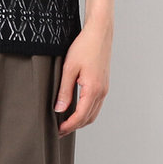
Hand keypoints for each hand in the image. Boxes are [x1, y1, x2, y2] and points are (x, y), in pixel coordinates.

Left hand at [54, 20, 112, 136]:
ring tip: (66, 121)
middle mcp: (101, 92)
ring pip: (93, 113)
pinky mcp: (104, 84)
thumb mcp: (69, 68)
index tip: (58, 131)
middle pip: (88, 118)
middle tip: (60, 130)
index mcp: (93, 89)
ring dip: (81, 120)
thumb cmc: (84, 46)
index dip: (68, 126)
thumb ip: (65, 91)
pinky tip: (77, 108)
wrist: (99, 33)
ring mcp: (104, 88)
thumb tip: (59, 109)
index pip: (80, 116)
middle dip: (74, 126)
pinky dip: (87, 111)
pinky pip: (96, 104)